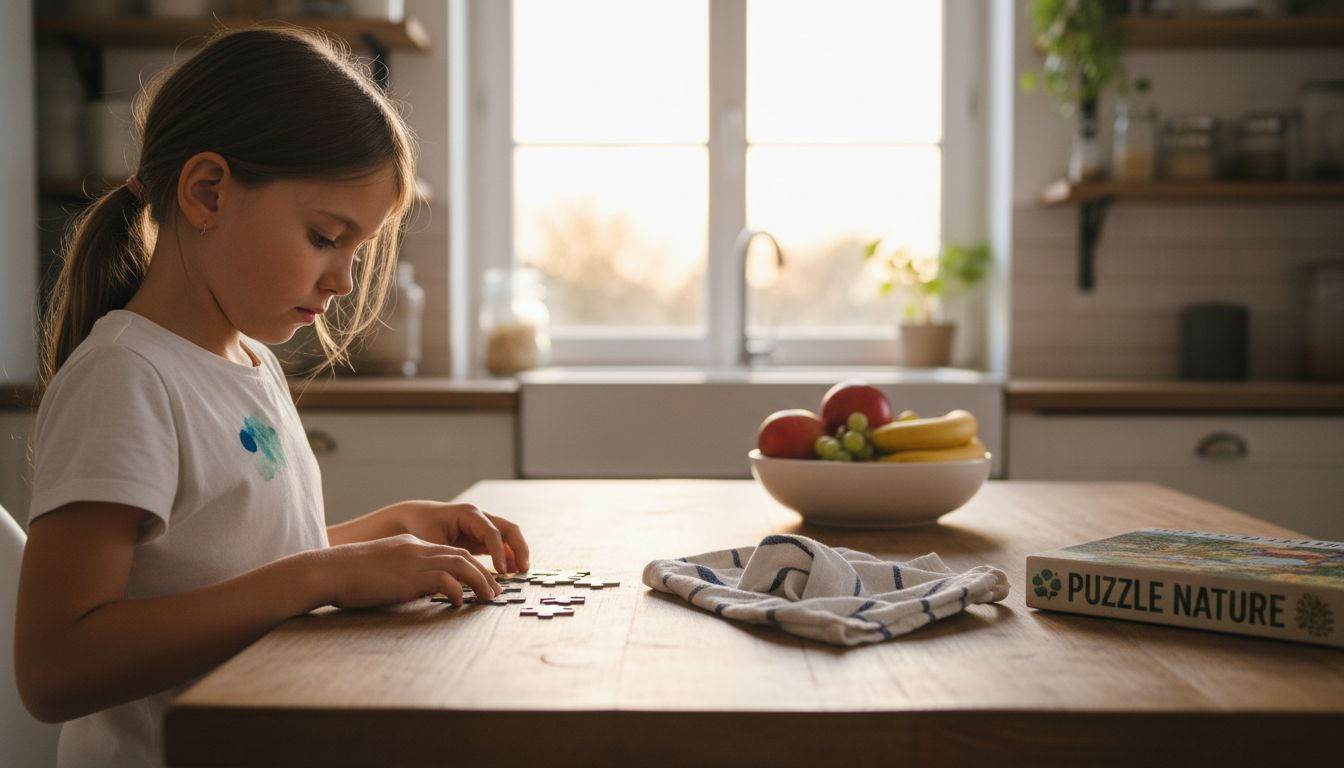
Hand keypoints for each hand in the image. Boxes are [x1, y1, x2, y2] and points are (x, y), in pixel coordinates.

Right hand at [317, 534, 502, 608]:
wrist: (327, 571)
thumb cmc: (346, 576)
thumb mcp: (380, 570)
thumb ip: (401, 575)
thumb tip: (417, 591)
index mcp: (409, 545)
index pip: (448, 551)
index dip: (468, 565)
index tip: (482, 579)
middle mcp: (415, 549)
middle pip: (460, 555)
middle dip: (482, 572)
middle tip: (496, 589)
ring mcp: (412, 561)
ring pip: (458, 565)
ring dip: (479, 581)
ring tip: (490, 597)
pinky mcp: (407, 577)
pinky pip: (442, 581)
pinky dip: (456, 590)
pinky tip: (460, 602)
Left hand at [395, 501, 530, 574]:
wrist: (414, 518)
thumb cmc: (421, 528)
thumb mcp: (431, 543)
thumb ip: (446, 561)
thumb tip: (456, 585)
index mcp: (469, 515)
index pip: (492, 532)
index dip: (499, 552)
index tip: (502, 571)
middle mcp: (480, 517)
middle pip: (509, 529)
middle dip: (519, 548)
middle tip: (524, 569)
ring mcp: (483, 526)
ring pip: (510, 536)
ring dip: (517, 553)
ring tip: (520, 572)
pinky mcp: (482, 536)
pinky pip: (502, 544)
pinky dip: (508, 556)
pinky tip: (510, 572)